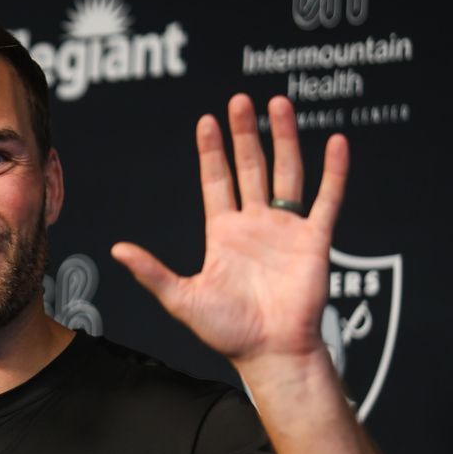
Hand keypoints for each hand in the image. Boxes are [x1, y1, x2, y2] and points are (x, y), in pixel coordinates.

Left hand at [112, 94, 348, 372]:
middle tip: (239, 100)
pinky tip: (335, 141)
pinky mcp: (314, 240)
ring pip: (287, 172)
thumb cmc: (228, 332)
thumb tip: (117, 249)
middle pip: (251, 167)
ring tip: (278, 103)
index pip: (216, 181)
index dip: (212, 152)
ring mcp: (286, 229)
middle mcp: (255, 225)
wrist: (270, 353)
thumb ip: (152, 271)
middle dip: (245, 134)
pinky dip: (333, 171)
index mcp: (224, 234)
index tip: (206, 121)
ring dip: (284, 138)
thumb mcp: (182, 298)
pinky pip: (327, 198)